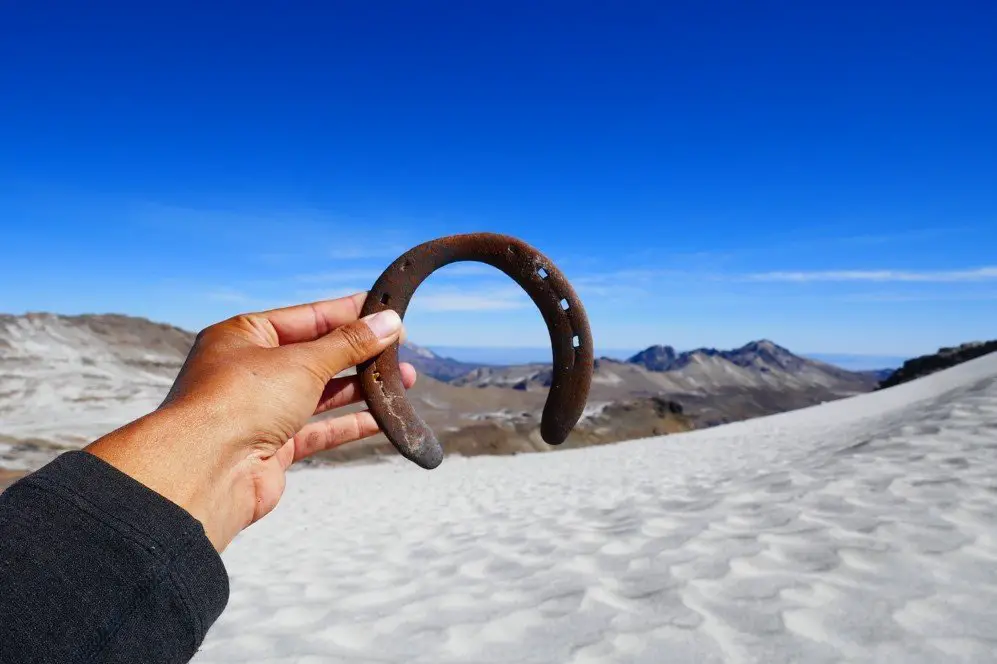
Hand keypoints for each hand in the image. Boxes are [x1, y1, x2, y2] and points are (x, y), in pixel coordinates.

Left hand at [85, 292, 414, 550]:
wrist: (206, 471)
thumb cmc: (241, 401)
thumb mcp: (304, 361)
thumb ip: (349, 343)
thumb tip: (389, 322)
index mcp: (244, 336)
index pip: (307, 318)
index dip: (348, 314)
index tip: (386, 312)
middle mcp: (249, 371)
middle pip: (315, 356)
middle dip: (360, 354)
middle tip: (401, 350)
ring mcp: (260, 411)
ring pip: (320, 394)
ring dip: (360, 388)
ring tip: (403, 382)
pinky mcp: (272, 448)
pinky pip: (317, 431)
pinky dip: (348, 424)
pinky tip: (380, 419)